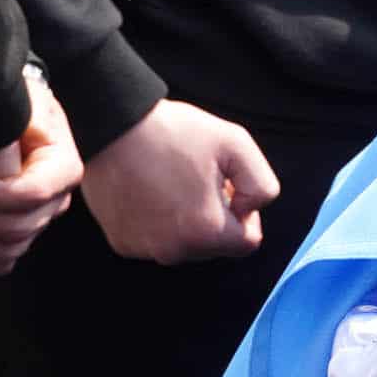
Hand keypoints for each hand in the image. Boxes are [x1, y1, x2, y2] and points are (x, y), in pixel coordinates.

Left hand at [0, 75, 86, 276]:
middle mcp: (53, 203)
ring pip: (1, 253)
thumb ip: (11, 115)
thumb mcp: (15, 99)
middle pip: (15, 231)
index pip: (33, 194)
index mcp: (61, 168)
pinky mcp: (8, 240)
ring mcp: (31, 225)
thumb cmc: (8, 110)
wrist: (0, 122)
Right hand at [80, 99, 279, 263]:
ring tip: (176, 183)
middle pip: (215, 247)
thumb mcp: (237, 145)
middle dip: (218, 218)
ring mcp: (142, 249)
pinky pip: (156, 241)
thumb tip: (249, 210)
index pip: (247, 242)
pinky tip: (153, 191)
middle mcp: (172, 250)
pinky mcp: (121, 242)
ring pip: (185, 246)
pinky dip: (161, 223)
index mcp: (204, 230)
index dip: (247, 212)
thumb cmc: (176, 133)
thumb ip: (262, 185)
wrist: (114, 126)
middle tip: (202, 181)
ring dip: (189, 223)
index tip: (230, 187)